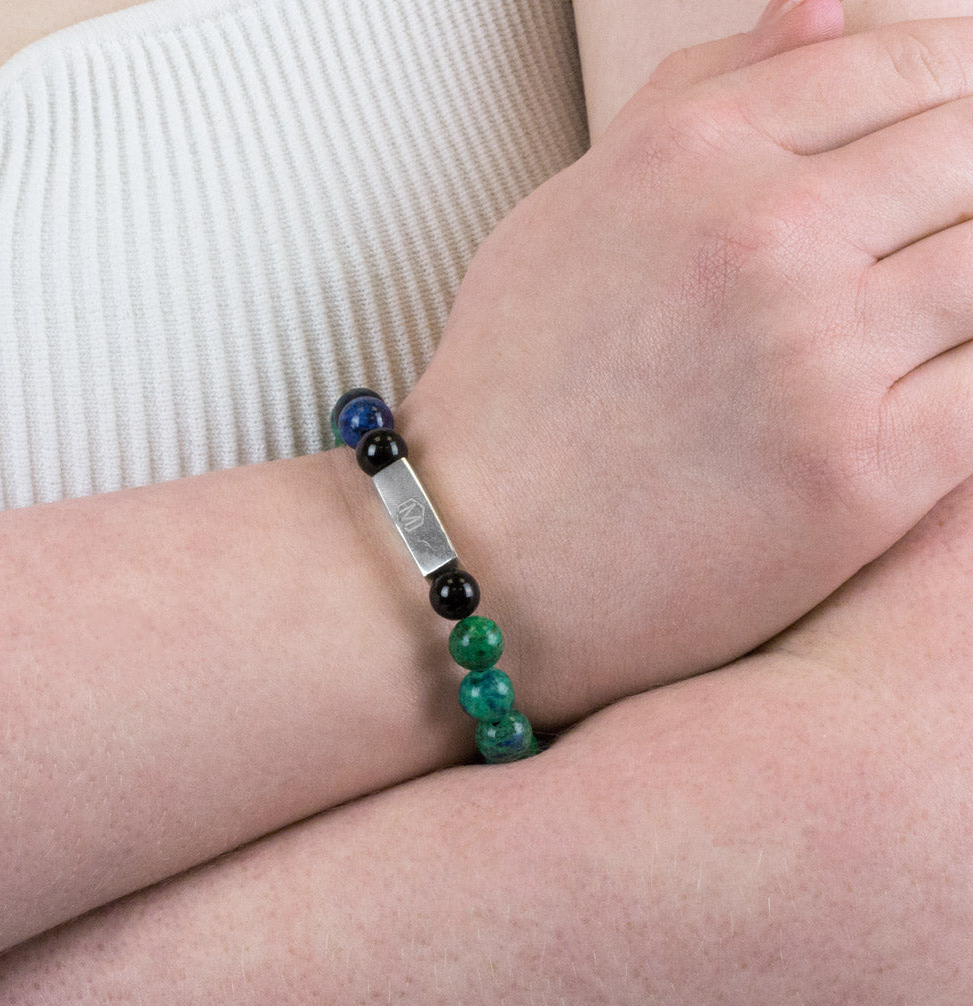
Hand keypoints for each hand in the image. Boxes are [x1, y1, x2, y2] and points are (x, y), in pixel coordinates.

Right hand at [401, 5, 972, 725]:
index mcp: (692, 155)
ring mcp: (822, 357)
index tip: (952, 118)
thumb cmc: (512, 390)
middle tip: (942, 218)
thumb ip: (697, 97)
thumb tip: (825, 7)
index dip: (948, 80)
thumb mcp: (568, 212)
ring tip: (922, 311)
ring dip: (972, 273)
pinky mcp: (864, 476)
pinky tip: (934, 379)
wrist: (481, 552)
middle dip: (972, 175)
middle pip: (969, 150)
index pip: (893, 64)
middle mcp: (766, 238)